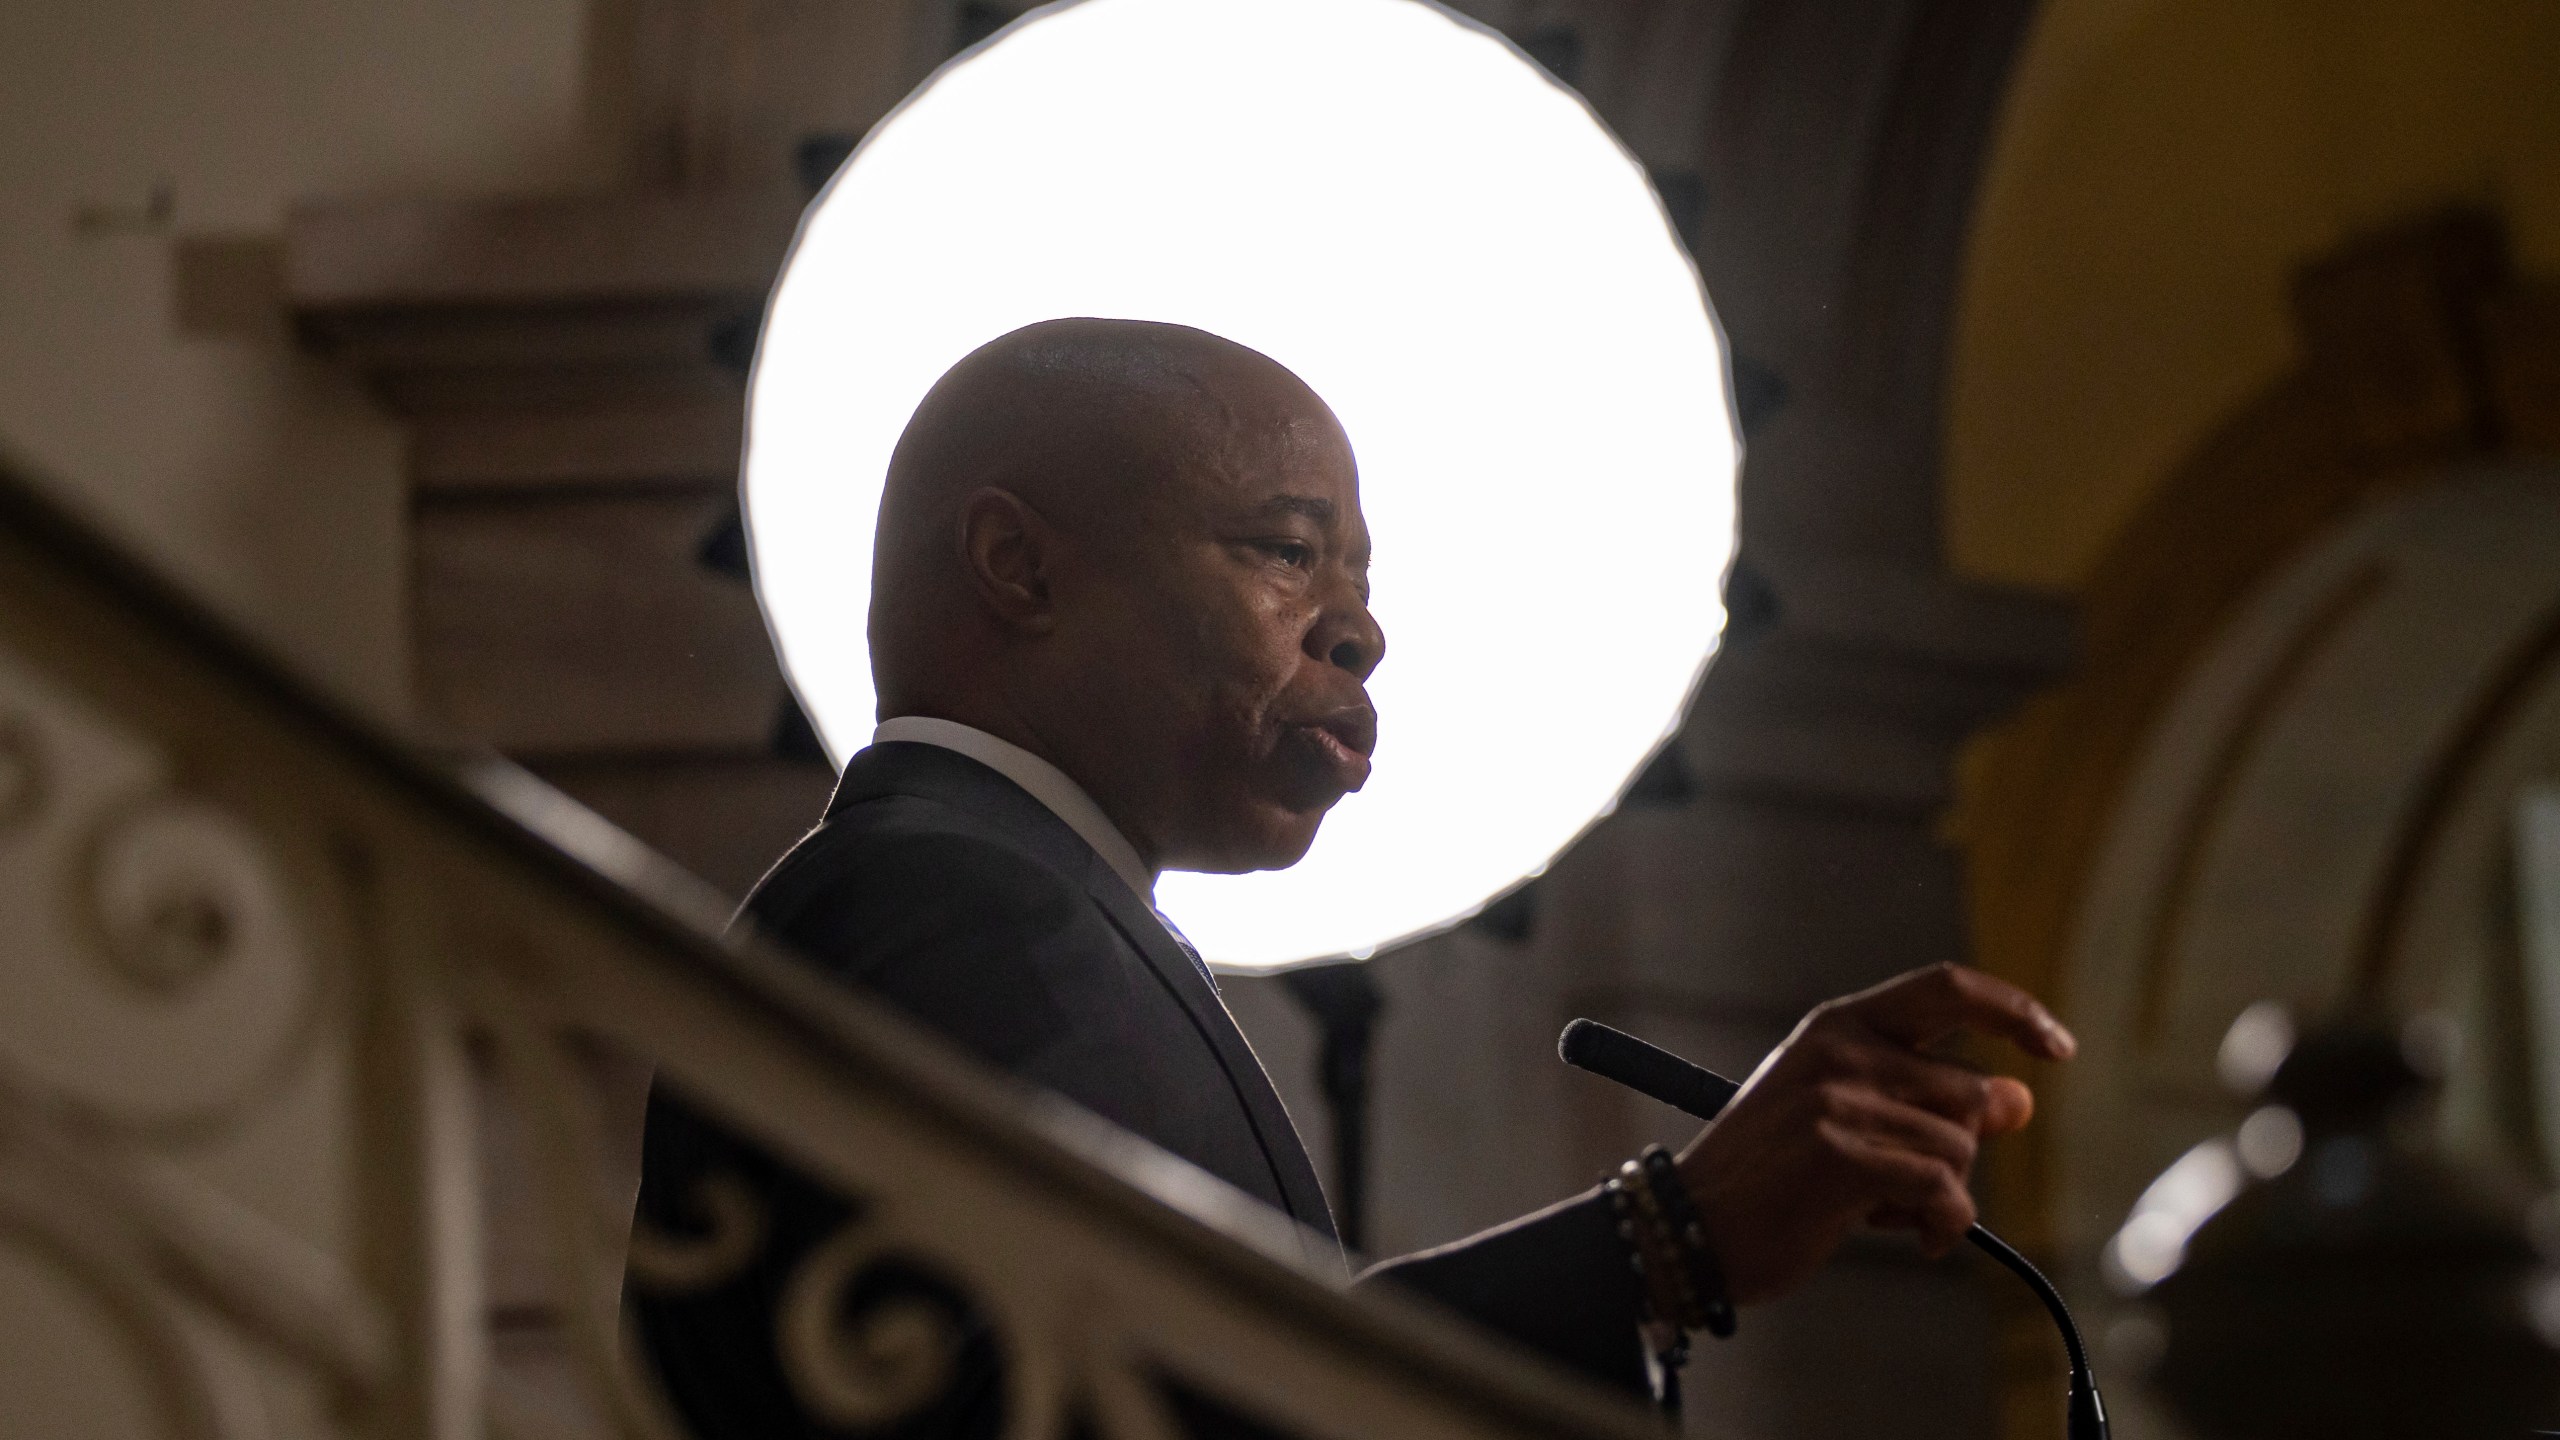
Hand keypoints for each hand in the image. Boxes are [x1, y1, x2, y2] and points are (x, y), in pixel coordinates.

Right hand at [1674, 963, 2074, 1304]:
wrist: (1693, 1229)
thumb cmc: (1773, 1176)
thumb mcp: (1847, 1118)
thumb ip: (1926, 1099)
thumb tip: (2020, 1100)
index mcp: (1837, 1026)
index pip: (1946, 988)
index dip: (2013, 1010)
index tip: (2056, 1046)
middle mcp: (1839, 1052)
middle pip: (1968, 1090)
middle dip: (1961, 1149)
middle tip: (1913, 1183)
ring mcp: (1838, 1102)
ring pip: (1961, 1149)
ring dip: (1946, 1196)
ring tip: (1888, 1211)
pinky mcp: (1841, 1158)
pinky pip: (1944, 1191)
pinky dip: (1944, 1226)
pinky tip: (1911, 1236)